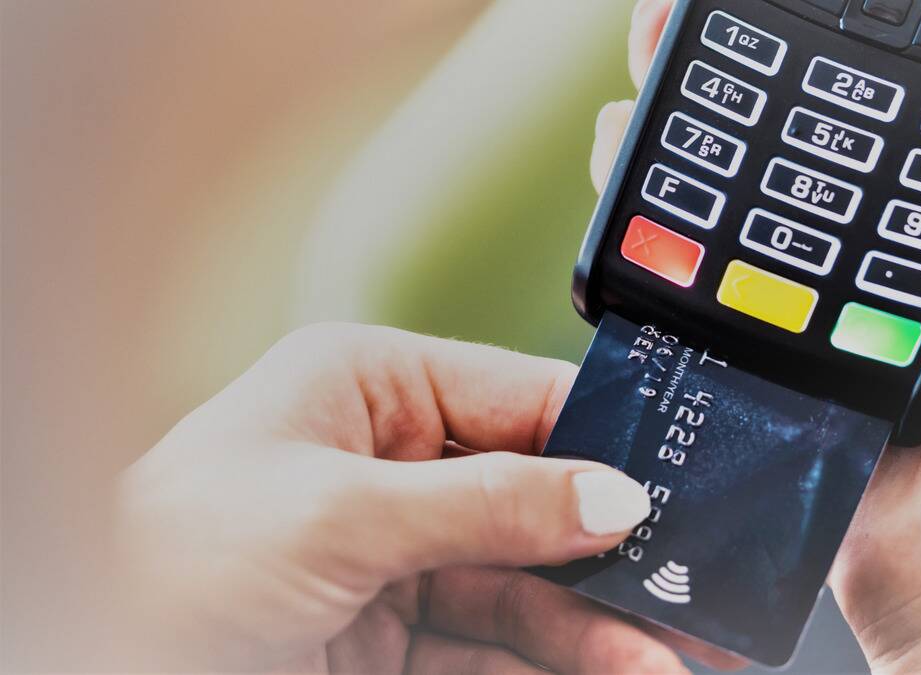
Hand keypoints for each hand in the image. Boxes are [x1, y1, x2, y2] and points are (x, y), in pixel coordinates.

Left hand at [117, 324, 690, 673]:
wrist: (85, 670)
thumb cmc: (163, 562)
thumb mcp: (338, 514)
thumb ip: (486, 504)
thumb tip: (610, 493)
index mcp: (369, 391)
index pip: (521, 401)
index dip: (608, 440)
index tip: (687, 481)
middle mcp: (389, 469)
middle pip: (538, 505)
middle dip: (618, 553)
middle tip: (699, 591)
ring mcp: (395, 562)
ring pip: (528, 591)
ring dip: (601, 628)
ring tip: (674, 660)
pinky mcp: (391, 644)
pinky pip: (495, 653)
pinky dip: (556, 669)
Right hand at [594, 0, 920, 671]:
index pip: (906, 88)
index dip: (857, 29)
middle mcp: (895, 243)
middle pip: (805, 127)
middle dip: (747, 63)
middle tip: (699, 13)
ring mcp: (828, 296)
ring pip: (742, 188)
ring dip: (690, 126)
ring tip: (652, 79)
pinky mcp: (776, 348)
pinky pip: (711, 272)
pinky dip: (668, 223)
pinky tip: (635, 182)